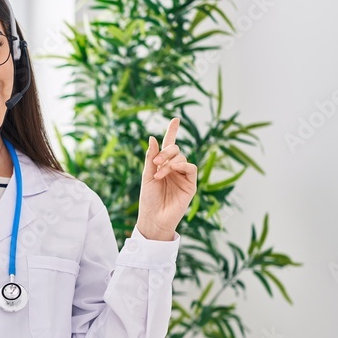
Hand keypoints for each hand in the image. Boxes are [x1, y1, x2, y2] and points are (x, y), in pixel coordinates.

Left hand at [135, 118, 197, 240]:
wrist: (154, 218)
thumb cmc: (149, 200)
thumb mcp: (146, 176)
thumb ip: (151, 158)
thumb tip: (153, 137)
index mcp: (163, 166)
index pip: (169, 146)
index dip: (172, 132)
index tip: (176, 119)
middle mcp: (174, 169)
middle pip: (175, 150)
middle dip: (165, 152)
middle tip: (156, 163)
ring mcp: (183, 176)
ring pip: (182, 157)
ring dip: (170, 161)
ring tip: (159, 173)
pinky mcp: (191, 184)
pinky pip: (191, 168)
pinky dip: (181, 165)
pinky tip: (171, 170)